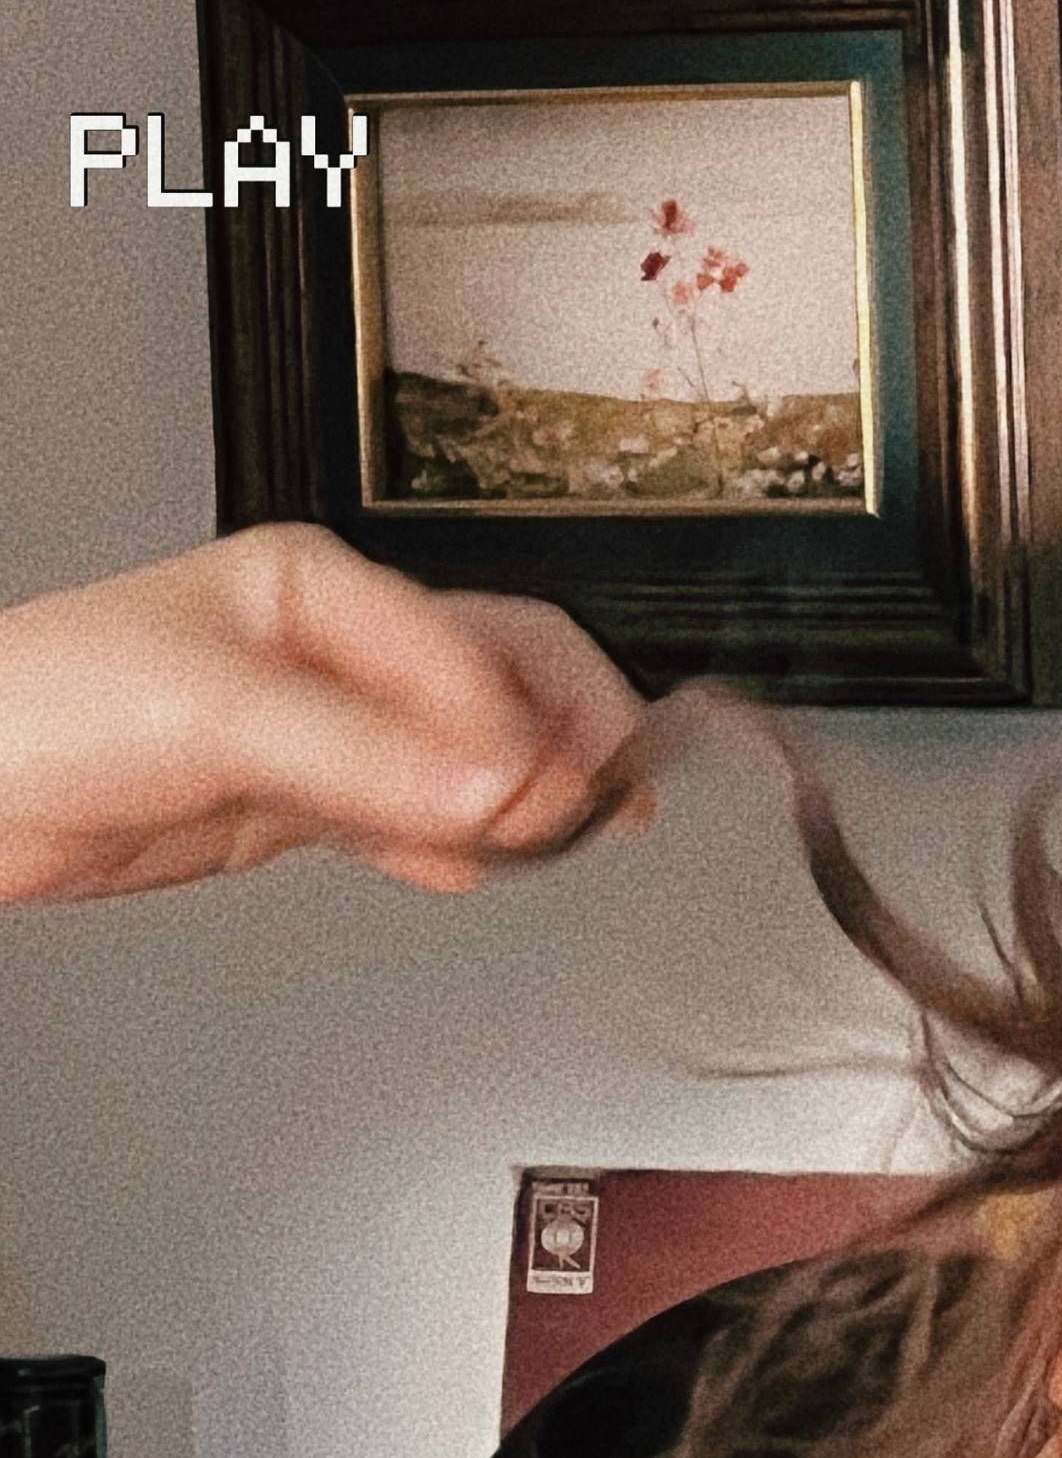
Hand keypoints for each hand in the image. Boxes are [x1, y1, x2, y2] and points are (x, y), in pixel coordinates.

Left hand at [0, 524, 646, 902]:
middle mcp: (334, 651)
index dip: (543, 727)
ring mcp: (323, 728)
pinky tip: (474, 869)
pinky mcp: (300, 799)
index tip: (567, 800)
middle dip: (564, 748)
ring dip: (519, 803)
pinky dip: (455, 847)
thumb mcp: (219, 717)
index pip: (486, 647)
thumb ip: (368, 756)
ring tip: (558, 845)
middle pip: (500, 688)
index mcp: (324, 588)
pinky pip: (412, 817)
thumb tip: (502, 783)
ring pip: (465, 758)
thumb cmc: (47, 705)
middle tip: (610, 814)